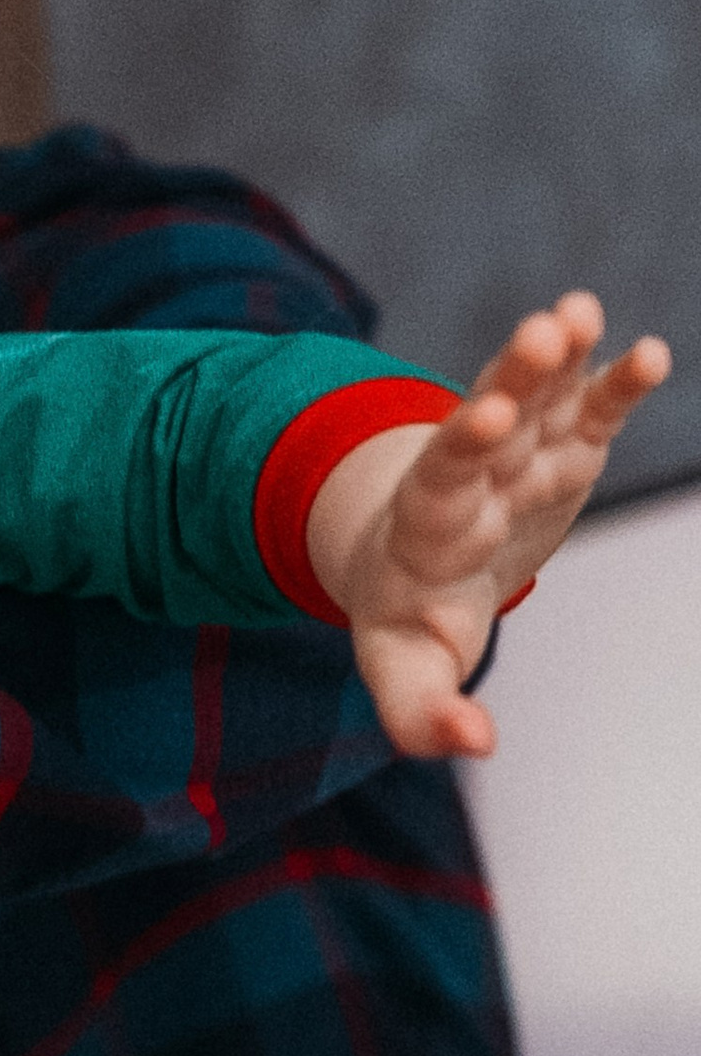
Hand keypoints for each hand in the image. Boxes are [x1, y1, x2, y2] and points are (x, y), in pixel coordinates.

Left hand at [310, 295, 669, 754]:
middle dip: (514, 378)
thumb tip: (476, 743)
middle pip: (490, 418)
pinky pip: (591, 409)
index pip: (443, 476)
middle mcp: (473, 476)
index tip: (494, 420)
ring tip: (579, 312)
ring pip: (538, 395)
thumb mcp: (404, 673)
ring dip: (559, 356)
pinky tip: (651, 355)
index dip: (467, 446)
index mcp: (427, 525)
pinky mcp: (565, 451)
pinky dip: (617, 382)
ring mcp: (521, 455)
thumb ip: (424, 715)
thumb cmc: (410, 620)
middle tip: (542, 331)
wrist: (415, 566)